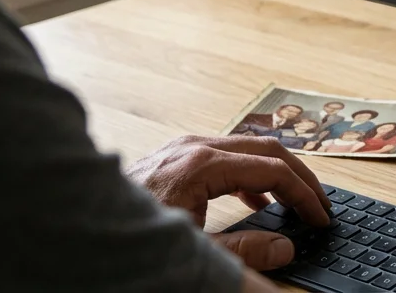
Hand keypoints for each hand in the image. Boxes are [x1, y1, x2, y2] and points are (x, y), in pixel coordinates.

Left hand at [126, 135, 332, 270]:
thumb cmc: (127, 238)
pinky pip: (226, 154)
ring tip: (296, 199)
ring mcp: (182, 146)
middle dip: (300, 176)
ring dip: (277, 172)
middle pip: (267, 148)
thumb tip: (285, 248)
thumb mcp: (192, 249)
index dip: (303, 194)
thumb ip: (243, 249)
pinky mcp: (174, 156)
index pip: (273, 169)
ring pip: (248, 147)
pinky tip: (257, 198)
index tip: (320, 216)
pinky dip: (251, 172)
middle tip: (320, 203)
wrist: (74, 222)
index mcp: (202, 164)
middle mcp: (194, 146)